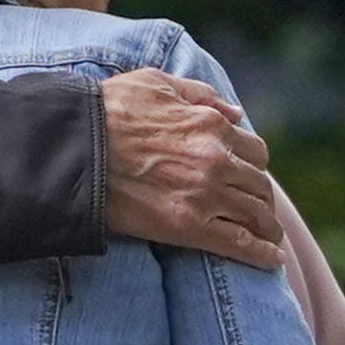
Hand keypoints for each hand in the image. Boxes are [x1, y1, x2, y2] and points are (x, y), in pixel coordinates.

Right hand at [100, 70, 287, 267]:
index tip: (247, 179)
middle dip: (261, 199)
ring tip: (268, 238)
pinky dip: (261, 254)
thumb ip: (200, 95)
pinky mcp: (189, 226)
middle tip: (257, 211)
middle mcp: (216, 159)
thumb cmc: (107, 111)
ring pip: (256, 215)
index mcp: (210, 125)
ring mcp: (206, 194)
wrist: (74, 147)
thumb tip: (235, 112)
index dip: (253, 167)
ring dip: (266, 227)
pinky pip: (240, 243)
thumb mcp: (156, 83)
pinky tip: (271, 261)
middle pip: (259, 185)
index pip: (254, 151)